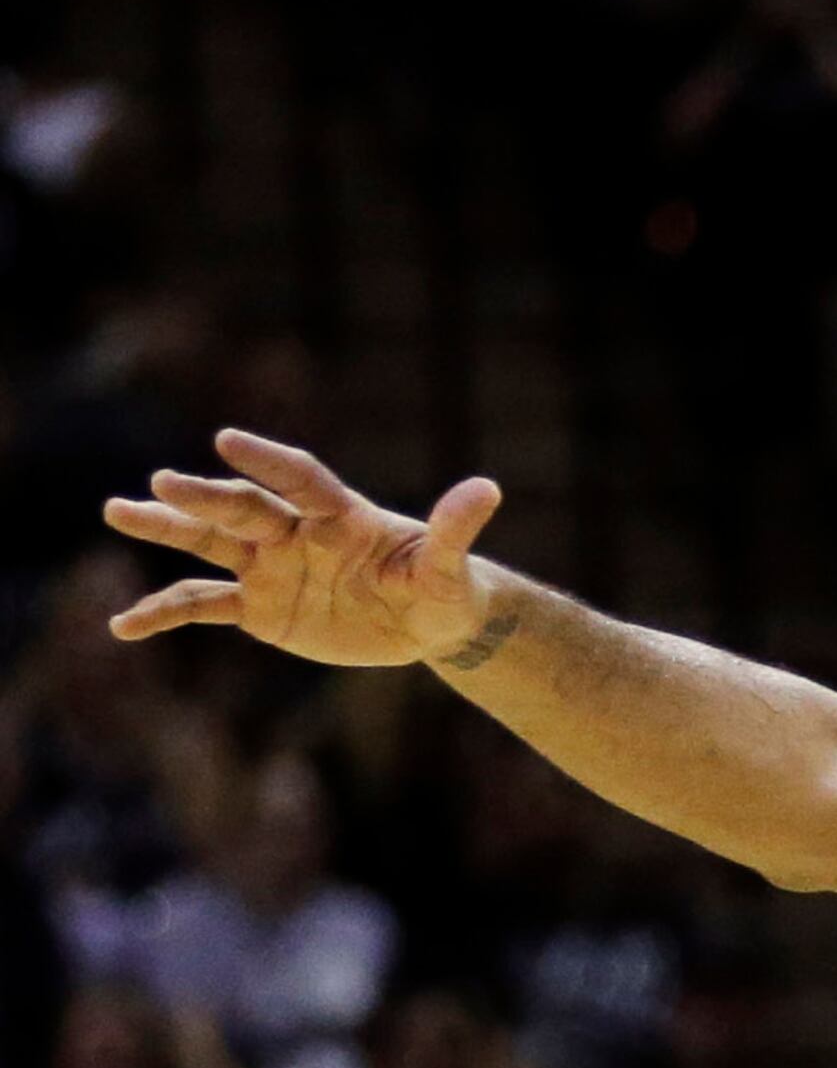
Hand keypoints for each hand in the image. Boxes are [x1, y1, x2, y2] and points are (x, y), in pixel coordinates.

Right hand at [100, 429, 506, 669]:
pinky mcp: (256, 606)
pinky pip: (201, 605)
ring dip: (165, 528)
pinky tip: (123, 626)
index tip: (226, 441)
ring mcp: (268, 566)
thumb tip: (488, 488)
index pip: (299, 480)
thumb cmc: (442, 588)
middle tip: (162, 482)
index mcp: (339, 515)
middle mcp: (294, 532)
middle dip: (205, 498)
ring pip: (208, 543)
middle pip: (244, 509)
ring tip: (117, 510)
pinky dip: (163, 612)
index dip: (266, 461)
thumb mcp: (450, 569)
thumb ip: (455, 531)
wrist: (425, 623)